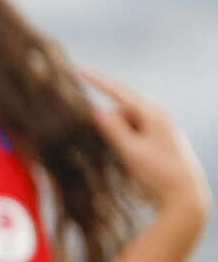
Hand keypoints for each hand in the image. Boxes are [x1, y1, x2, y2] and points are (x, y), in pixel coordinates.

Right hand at [86, 69, 209, 216]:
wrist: (184, 192)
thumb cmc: (159, 172)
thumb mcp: (131, 151)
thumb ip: (112, 129)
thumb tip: (96, 110)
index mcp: (152, 112)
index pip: (119, 91)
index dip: (97, 81)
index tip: (78, 69)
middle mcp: (156, 113)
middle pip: (119, 110)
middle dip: (109, 126)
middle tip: (113, 149)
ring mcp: (157, 124)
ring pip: (124, 123)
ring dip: (117, 137)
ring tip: (127, 158)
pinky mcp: (156, 134)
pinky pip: (131, 131)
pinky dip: (124, 141)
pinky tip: (130, 158)